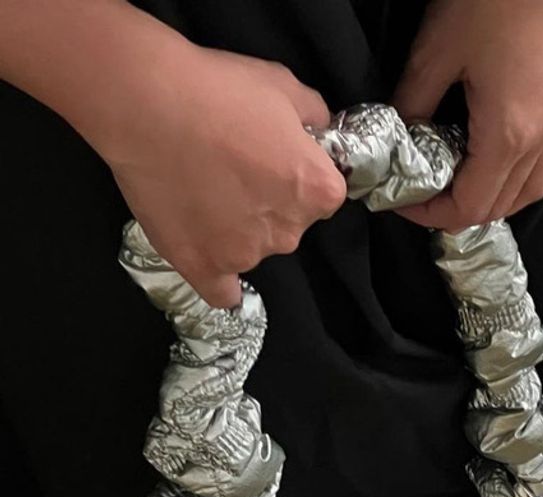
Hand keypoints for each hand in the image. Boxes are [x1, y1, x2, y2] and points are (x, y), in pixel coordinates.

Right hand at [97, 45, 346, 306]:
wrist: (147, 104)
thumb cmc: (218, 89)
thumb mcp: (284, 85)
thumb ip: (313, 115)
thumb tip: (319, 130)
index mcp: (318, 191)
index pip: (324, 194)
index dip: (299, 172)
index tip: (273, 156)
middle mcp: (289, 232)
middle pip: (288, 223)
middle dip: (269, 201)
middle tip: (232, 167)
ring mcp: (246, 254)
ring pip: (253, 249)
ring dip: (238, 228)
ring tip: (201, 190)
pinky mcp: (204, 267)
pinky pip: (222, 294)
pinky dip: (221, 282)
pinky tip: (214, 264)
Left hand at [393, 0, 542, 230]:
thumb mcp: (436, 50)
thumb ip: (414, 101)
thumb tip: (399, 133)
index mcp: (507, 136)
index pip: (469, 207)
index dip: (430, 214)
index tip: (401, 201)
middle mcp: (539, 142)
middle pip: (498, 208)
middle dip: (457, 210)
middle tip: (422, 192)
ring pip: (526, 194)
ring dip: (490, 200)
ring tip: (456, 183)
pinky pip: (541, 167)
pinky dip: (514, 179)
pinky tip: (490, 160)